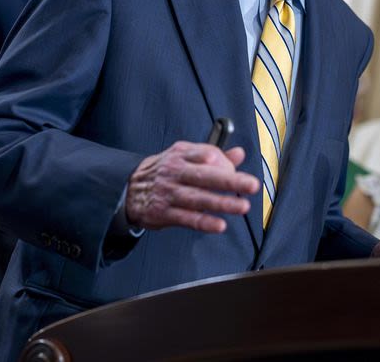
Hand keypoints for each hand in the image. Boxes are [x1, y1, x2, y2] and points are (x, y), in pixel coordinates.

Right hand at [126, 141, 259, 232]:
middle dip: (230, 181)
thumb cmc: (163, 171)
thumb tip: (239, 154)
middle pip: (205, 176)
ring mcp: (169, 193)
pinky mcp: (163, 212)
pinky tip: (219, 225)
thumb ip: (212, 155)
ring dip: (221, 203)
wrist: (128, 188)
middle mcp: (175, 172)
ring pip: (198, 198)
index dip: (224, 162)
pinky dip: (203, 222)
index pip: (205, 154)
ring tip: (242, 206)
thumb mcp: (184, 156)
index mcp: (181, 155)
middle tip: (252, 185)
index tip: (238, 170)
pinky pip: (186, 218)